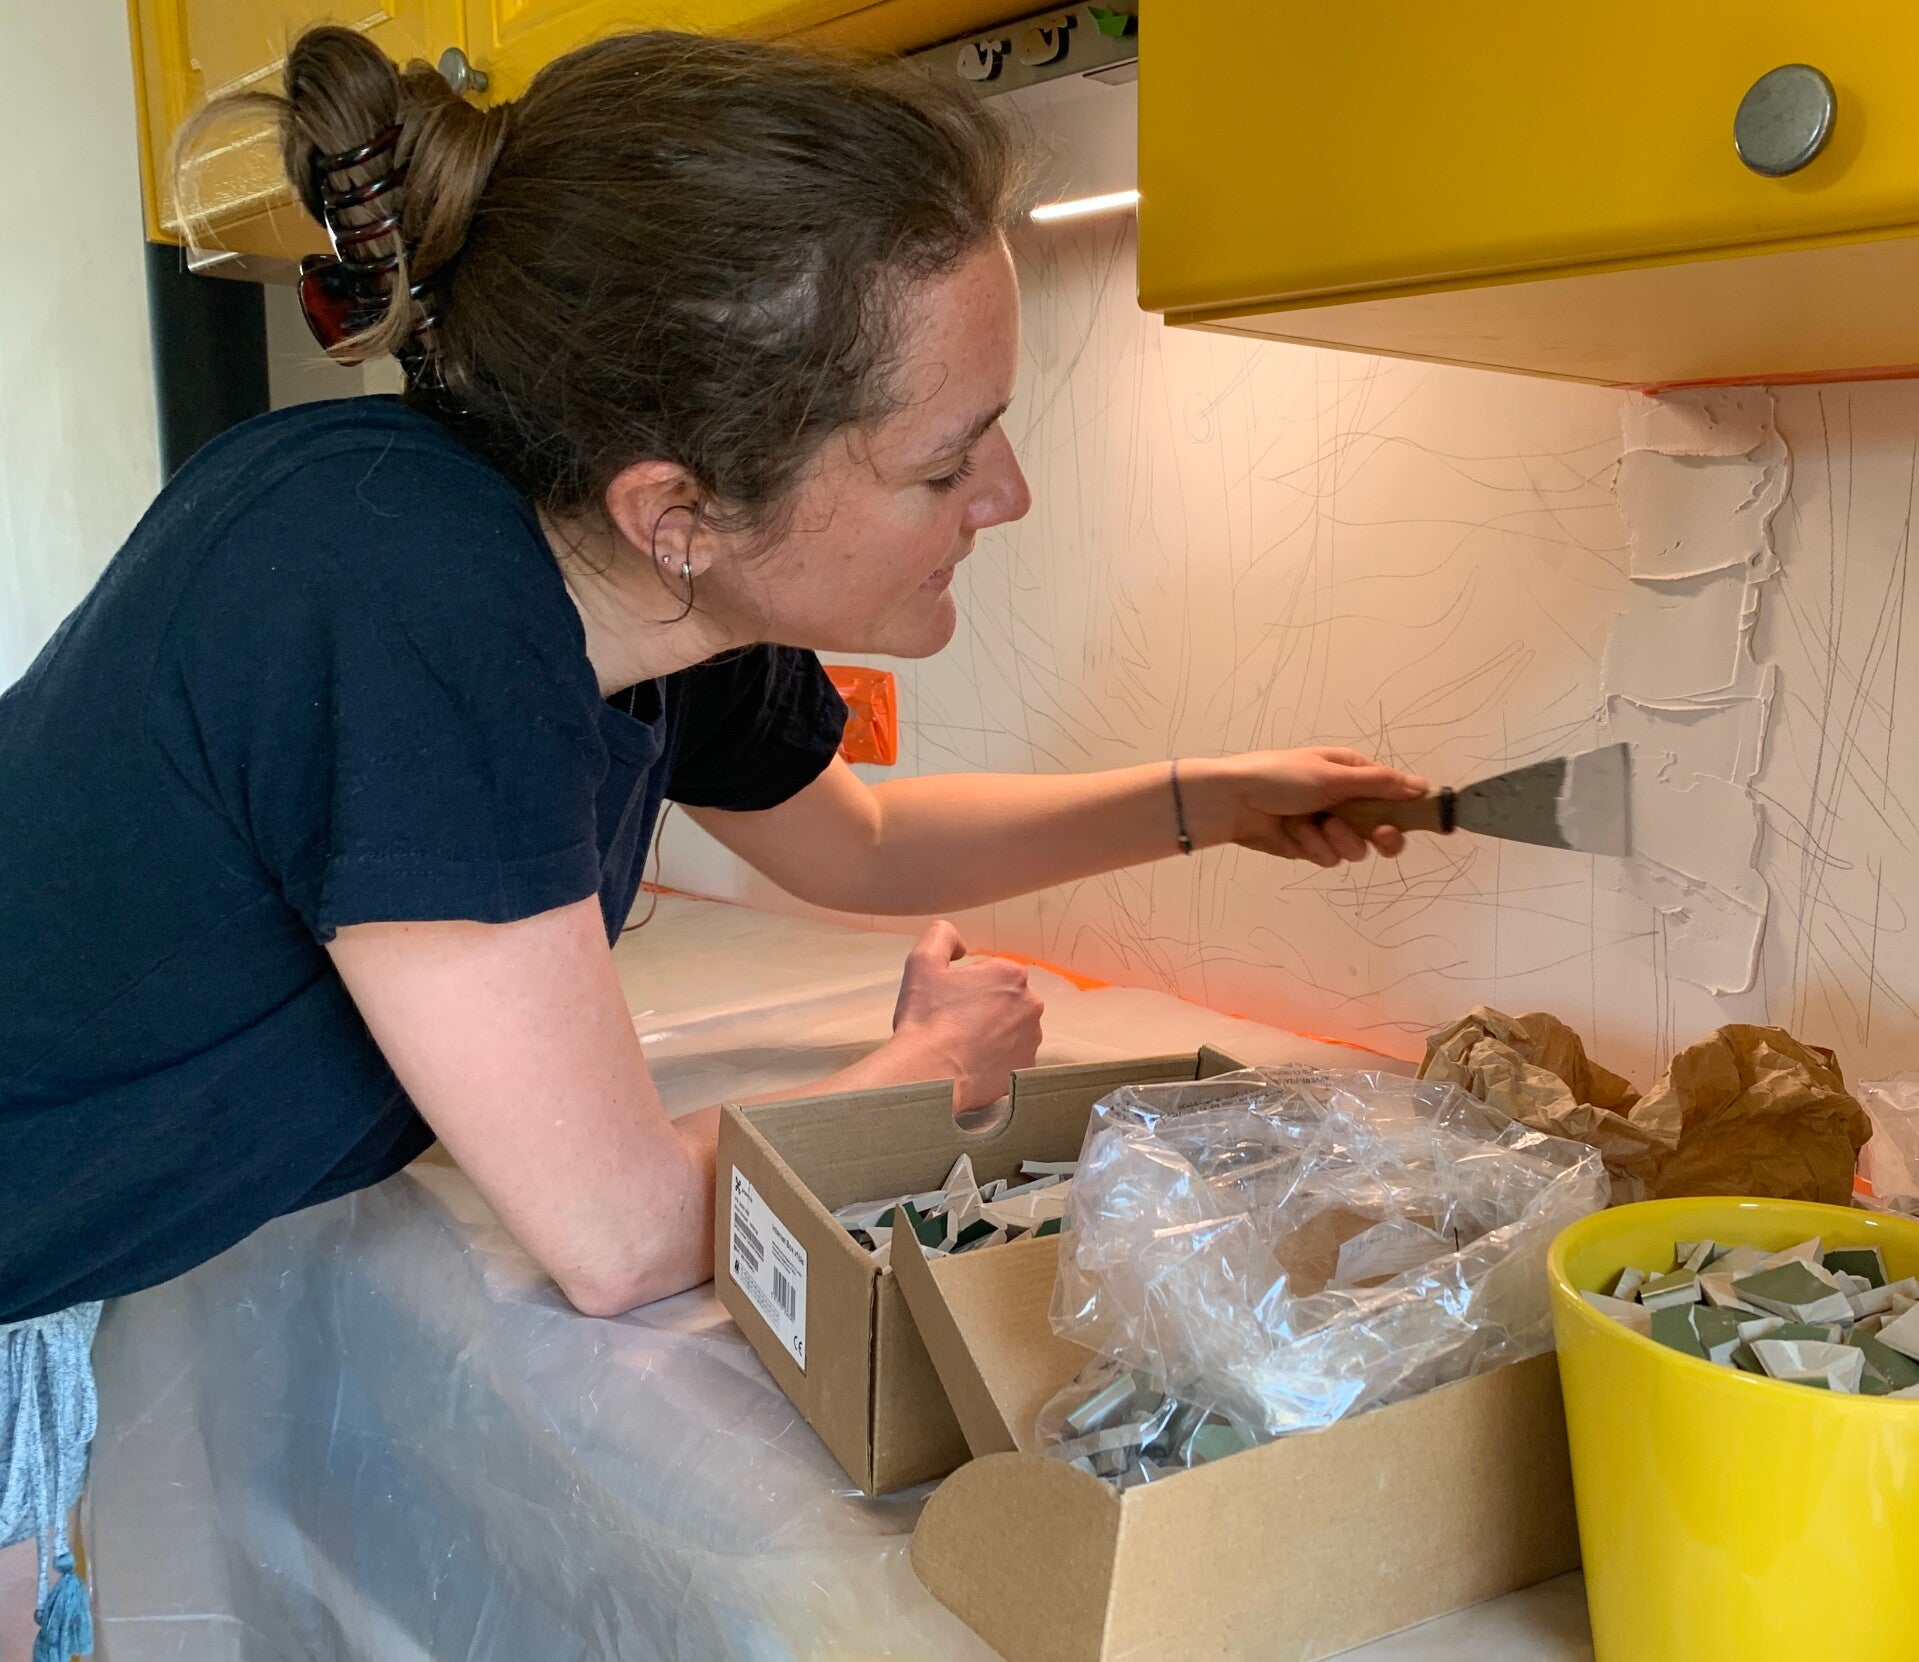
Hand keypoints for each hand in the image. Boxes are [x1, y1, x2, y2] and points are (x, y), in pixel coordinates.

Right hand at [889, 921, 1043, 1111]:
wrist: (929, 1075)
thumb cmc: (926, 1018)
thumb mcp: (923, 961)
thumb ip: (942, 935)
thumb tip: (961, 946)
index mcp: (1011, 974)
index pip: (990, 973)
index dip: (966, 986)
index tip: (949, 1002)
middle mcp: (1031, 1005)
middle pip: (1004, 1000)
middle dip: (983, 1008)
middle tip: (954, 1024)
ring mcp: (1032, 1040)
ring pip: (1011, 1029)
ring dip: (992, 1033)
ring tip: (962, 1046)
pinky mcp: (1026, 1069)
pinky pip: (1012, 1057)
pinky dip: (997, 1059)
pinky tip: (973, 1064)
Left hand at [1195, 748, 1429, 867]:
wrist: (1232, 802)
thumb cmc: (1280, 777)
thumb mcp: (1332, 776)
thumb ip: (1379, 784)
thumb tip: (1422, 785)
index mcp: (1353, 773)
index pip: (1395, 792)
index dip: (1412, 808)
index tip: (1433, 823)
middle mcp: (1346, 800)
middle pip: (1384, 828)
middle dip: (1381, 834)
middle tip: (1381, 835)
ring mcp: (1328, 825)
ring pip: (1357, 848)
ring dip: (1336, 838)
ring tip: (1313, 823)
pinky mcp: (1311, 847)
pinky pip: (1329, 856)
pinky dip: (1313, 846)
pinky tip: (1293, 832)